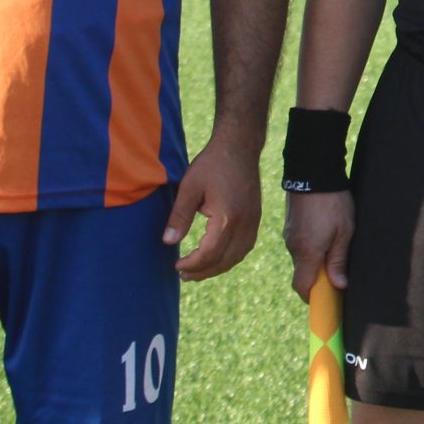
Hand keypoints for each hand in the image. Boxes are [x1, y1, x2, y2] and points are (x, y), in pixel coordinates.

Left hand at [161, 133, 261, 279]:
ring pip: (237, 257)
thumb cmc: (212, 164)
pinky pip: (244, 247)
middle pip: (224, 260)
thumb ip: (179, 217)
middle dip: (203, 272)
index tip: (176, 266)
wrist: (239, 148)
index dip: (192, 265)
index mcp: (227, 218)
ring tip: (198, 270)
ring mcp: (253, 222)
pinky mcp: (255, 219)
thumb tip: (168, 242)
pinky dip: (230, 258)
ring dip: (217, 268)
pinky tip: (217, 257)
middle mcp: (244, 224)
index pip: (210, 253)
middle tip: (183, 275)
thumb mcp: (189, 187)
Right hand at [286, 189, 354, 301]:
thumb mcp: (344, 231)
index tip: (328, 300)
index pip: (303, 287)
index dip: (313, 298)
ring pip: (302, 259)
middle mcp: (293, 247)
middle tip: (338, 276)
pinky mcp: (290, 226)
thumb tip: (339, 286)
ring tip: (336, 250)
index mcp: (307, 252)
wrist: (313, 171)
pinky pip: (300, 245)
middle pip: (303, 274)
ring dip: (316, 262)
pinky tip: (326, 236)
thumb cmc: (333, 201)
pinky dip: (311, 249)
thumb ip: (339, 260)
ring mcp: (289, 235)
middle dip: (318, 279)